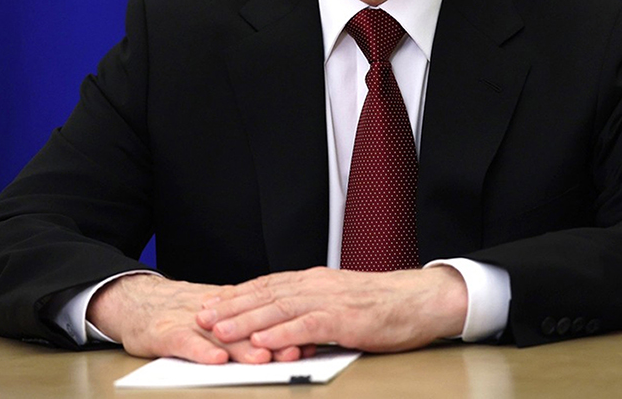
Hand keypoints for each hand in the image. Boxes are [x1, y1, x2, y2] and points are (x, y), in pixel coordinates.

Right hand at [86, 274, 304, 362]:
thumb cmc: (182, 312)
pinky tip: (216, 360)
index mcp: (231, 307)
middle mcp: (215, 314)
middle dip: (274, 339)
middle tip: (297, 350)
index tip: (313, 337)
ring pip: (221, 335)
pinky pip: (185, 343)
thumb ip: (248, 325)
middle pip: (248, 327)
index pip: (264, 316)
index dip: (288, 327)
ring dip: (244, 347)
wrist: (137, 301)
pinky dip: (201, 351)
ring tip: (264, 357)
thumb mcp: (219, 315)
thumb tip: (292, 337)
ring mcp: (189, 322)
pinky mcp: (165, 333)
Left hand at [195, 266, 467, 353]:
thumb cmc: (383, 306)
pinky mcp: (344, 318)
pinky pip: (307, 325)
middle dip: (231, 306)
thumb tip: (284, 328)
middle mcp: (317, 285)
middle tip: (201, 315)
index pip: (268, 285)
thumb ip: (312, 312)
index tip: (211, 303)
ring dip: (246, 319)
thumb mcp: (341, 303)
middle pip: (265, 294)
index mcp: (316, 281)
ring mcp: (330, 300)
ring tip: (220, 329)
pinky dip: (282, 332)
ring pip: (279, 308)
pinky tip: (263, 340)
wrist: (420, 300)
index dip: (236, 295)